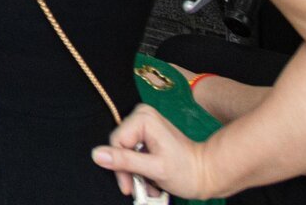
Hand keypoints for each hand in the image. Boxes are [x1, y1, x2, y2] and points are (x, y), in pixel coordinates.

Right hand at [93, 105, 211, 200]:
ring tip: (148, 188)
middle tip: (137, 189)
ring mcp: (145, 125)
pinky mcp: (148, 135)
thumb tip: (96, 154)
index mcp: (143, 119)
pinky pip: (134, 153)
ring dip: (135, 173)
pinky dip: (140, 170)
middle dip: (128, 171)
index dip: (120, 167)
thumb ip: (125, 161)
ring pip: (126, 152)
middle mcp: (142, 116)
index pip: (116, 143)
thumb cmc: (187, 171)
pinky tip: (151, 181)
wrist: (209, 174)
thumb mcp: (155, 169)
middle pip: (120, 147)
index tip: (129, 187)